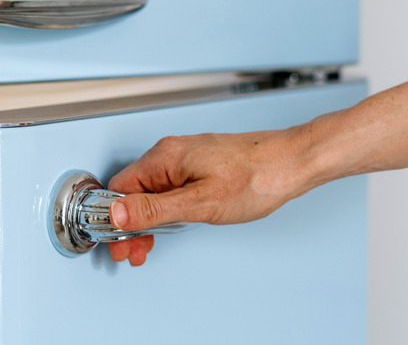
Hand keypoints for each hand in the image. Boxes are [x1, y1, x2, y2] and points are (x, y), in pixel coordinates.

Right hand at [107, 130, 317, 265]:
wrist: (292, 163)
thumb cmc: (256, 178)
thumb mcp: (200, 203)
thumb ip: (156, 210)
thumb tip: (118, 213)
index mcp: (165, 158)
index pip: (121, 188)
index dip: (115, 220)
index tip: (118, 243)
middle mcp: (171, 154)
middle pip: (133, 191)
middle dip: (130, 225)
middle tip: (132, 252)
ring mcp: (185, 158)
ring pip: (151, 192)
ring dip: (146, 220)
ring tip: (147, 245)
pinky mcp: (198, 165)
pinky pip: (168, 189)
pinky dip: (163, 210)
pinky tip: (168, 226)